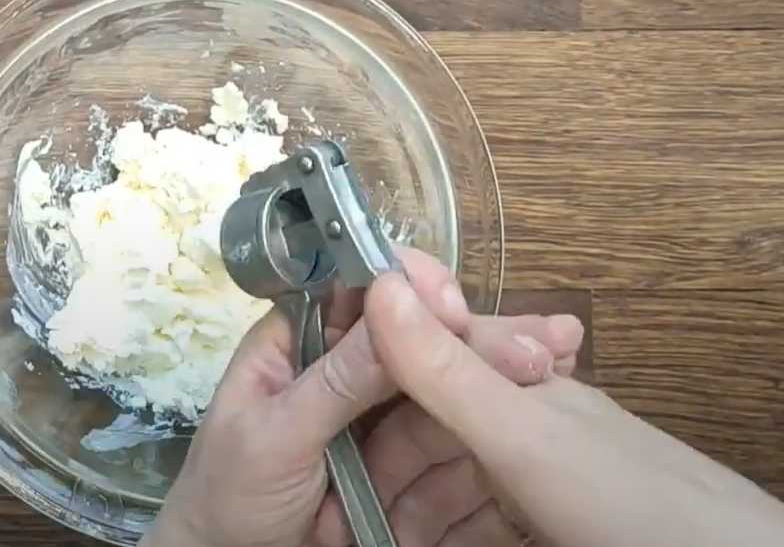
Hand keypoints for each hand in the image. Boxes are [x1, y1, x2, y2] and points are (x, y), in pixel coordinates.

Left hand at [144, 249, 585, 546]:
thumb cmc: (228, 498)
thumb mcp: (274, 437)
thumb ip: (334, 382)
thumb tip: (392, 311)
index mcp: (297, 342)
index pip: (358, 291)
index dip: (408, 286)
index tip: (452, 301)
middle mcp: (346, 367)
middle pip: (418, 333)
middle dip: (475, 330)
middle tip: (537, 338)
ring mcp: (379, 415)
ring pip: (444, 381)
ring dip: (498, 369)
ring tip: (555, 362)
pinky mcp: (406, 462)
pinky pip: (452, 436)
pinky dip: (495, 423)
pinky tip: (543, 406)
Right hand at [362, 272, 783, 546]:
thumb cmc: (636, 502)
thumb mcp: (524, 433)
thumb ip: (448, 368)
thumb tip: (380, 281)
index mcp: (521, 383)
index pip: (424, 356)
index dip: (369, 373)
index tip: (315, 400)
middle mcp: (526, 427)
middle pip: (429, 431)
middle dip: (377, 458)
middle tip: (330, 497)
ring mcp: (537, 488)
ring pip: (447, 487)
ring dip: (402, 505)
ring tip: (356, 529)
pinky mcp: (542, 534)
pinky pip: (474, 528)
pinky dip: (440, 534)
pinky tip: (411, 542)